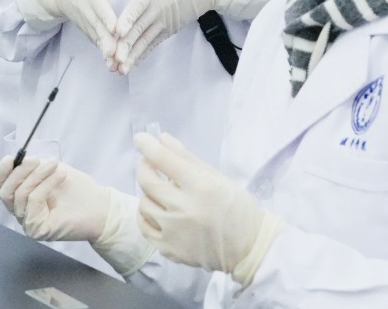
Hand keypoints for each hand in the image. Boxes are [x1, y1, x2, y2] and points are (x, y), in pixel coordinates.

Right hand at [0, 155, 110, 241]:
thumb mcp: (50, 171)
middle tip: (37, 159)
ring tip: (55, 165)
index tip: (11, 158)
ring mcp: (28, 223)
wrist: (100, 206)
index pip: (1, 187)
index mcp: (22, 198)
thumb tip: (17, 160)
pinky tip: (60, 176)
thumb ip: (32, 167)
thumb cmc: (76, 189)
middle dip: (19, 172)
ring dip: (37, 175)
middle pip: (6, 192)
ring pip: (20, 196)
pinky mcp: (37, 230)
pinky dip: (46, 185)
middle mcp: (22, 212)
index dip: (2, 172)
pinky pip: (33, 202)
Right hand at [37, 0, 131, 63]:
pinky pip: (96, 43)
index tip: (114, 28)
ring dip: (105, 52)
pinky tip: (114, 66)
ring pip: (96, 38)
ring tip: (116, 65)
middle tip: (115, 53)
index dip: (106, 17)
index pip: (99, 5)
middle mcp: (86, 9)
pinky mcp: (88, 31)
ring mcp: (85, 23)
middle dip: (106, 41)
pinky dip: (104, 54)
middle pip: (96, 26)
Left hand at [110, 0, 223, 73]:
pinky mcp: (169, 29)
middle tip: (112, 59)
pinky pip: (153, 43)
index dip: (128, 19)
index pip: (138, 6)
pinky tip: (131, 64)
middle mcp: (158, 9)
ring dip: (132, 56)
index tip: (117, 32)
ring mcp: (164, 22)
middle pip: (139, 29)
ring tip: (119, 69)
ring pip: (145, 41)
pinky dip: (142, 54)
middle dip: (125, 46)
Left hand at [134, 132, 281, 284]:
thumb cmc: (237, 207)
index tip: (140, 138)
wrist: (248, 247)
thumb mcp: (218, 178)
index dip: (148, 146)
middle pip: (148, 182)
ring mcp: (175, 232)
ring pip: (144, 204)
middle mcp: (185, 209)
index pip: (165, 160)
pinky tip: (155, 210)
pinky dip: (145, 215)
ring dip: (147, 192)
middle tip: (147, 162)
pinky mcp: (170, 250)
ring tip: (159, 190)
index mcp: (201, 187)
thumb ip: (188, 158)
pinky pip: (144, 228)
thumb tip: (162, 139)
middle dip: (143, 166)